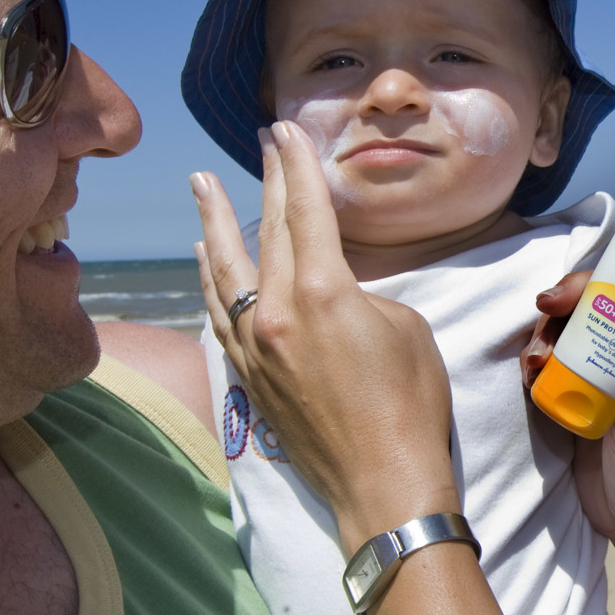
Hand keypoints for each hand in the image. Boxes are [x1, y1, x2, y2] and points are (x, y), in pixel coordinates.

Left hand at [191, 123, 459, 551]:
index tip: (285, 131)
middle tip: (256, 141)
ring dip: (214, 223)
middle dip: (262, 181)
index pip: (306, 211)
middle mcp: (277, 313)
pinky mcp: (250, 377)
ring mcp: (256, 347)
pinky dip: (210, 280)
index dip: (296, 166)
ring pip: (226, 270)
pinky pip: (219, 314)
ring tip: (202, 185)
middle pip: (267, 232)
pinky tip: (205, 260)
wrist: (384, 483)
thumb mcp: (408, 329)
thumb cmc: (412, 405)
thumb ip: (365, 297)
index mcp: (323, 291)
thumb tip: (338, 296)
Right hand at [529, 269, 614, 486]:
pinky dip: (539, 362)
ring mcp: (609, 376)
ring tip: (534, 358)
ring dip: (549, 334)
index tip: (590, 279)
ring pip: (576, 333)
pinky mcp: (581, 396)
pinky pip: (557, 365)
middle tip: (546, 304)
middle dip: (572, 300)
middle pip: (605, 308)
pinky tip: (530, 373)